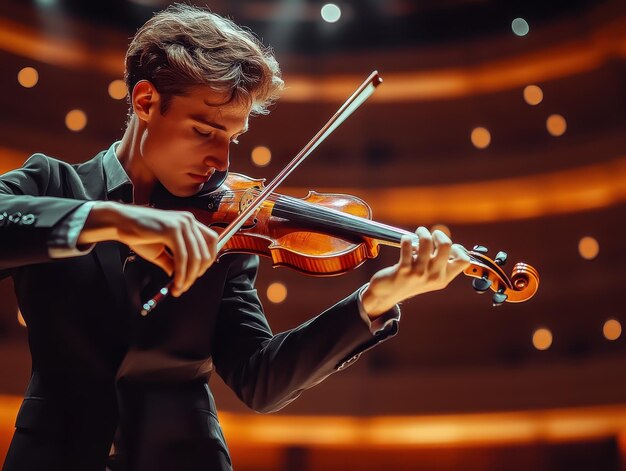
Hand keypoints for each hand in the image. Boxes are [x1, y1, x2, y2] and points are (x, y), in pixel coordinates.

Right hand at [80, 202, 217, 296]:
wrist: (120, 223)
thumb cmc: (139, 235)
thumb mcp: (162, 251)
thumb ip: (175, 261)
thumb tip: (182, 277)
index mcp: (189, 223)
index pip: (212, 241)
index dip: (207, 261)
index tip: (196, 275)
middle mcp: (189, 221)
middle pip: (205, 252)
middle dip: (196, 274)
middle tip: (185, 286)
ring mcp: (182, 224)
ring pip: (195, 257)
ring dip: (188, 277)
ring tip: (179, 288)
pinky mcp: (172, 230)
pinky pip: (182, 258)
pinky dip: (181, 274)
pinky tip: (175, 282)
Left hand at [361, 226, 470, 317]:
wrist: (389, 293)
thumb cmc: (411, 279)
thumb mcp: (431, 276)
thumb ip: (441, 262)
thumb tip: (444, 240)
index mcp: (443, 278)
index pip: (463, 261)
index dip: (457, 248)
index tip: (447, 247)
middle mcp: (433, 277)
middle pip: (446, 246)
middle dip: (439, 234)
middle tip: (431, 235)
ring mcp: (418, 273)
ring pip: (426, 242)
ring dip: (422, 232)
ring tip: (417, 234)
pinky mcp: (403, 269)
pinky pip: (407, 245)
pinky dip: (406, 239)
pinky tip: (405, 241)